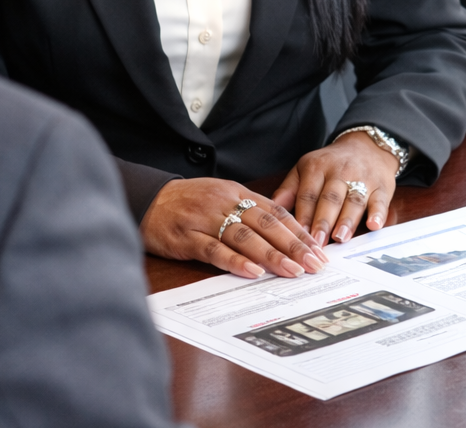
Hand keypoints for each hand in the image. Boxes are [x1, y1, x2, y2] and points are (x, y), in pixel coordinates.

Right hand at [139, 177, 327, 278]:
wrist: (148, 200)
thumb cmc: (188, 202)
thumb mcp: (221, 197)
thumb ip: (248, 212)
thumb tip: (282, 232)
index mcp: (236, 192)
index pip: (274, 211)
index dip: (298, 230)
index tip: (317, 248)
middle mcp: (225, 202)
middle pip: (266, 224)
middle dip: (294, 245)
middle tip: (315, 263)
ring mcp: (206, 219)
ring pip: (245, 237)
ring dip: (272, 256)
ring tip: (293, 271)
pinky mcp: (188, 237)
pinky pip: (215, 250)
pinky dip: (236, 261)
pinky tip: (253, 273)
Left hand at [272, 132, 398, 246]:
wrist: (366, 146)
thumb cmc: (330, 164)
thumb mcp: (305, 169)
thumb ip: (289, 190)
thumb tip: (269, 210)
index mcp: (316, 167)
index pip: (308, 194)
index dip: (303, 215)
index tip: (297, 236)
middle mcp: (339, 171)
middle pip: (330, 198)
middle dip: (323, 221)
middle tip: (316, 243)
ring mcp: (363, 178)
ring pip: (354, 200)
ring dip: (347, 220)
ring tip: (340, 237)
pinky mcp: (382, 186)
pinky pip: (380, 200)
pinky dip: (378, 213)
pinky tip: (374, 225)